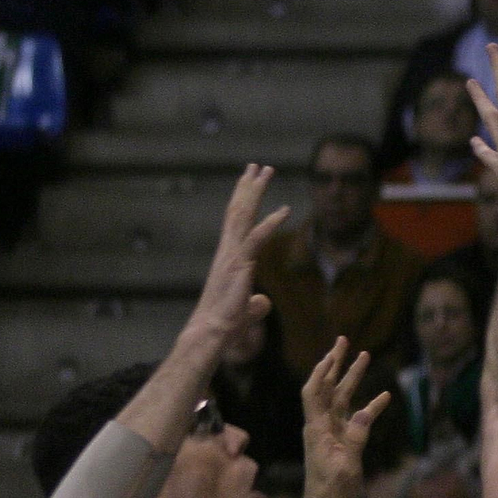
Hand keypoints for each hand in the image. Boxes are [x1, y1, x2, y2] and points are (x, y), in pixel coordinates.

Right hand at [195, 164, 289, 337]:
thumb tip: (263, 302)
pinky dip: (271, 223)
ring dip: (255, 191)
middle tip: (258, 165)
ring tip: (266, 170)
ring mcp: (232, 255)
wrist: (212, 331)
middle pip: (238, 210)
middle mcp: (227, 250)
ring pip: (244, 215)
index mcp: (228, 256)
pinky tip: (285, 210)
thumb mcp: (246, 309)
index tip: (249, 180)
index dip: (243, 199)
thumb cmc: (225, 324)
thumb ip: (257, 303)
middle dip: (249, 186)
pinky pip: (257, 239)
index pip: (235, 221)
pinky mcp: (240, 265)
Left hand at [300, 337, 390, 497]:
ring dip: (351, 378)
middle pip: (326, 387)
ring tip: (364, 357)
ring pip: (340, 397)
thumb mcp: (347, 464)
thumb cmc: (332, 488)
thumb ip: (356, 437)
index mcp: (317, 428)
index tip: (332, 353)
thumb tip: (364, 412)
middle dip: (336, 363)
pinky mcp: (340, 438)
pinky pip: (353, 416)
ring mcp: (330, 430)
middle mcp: (321, 424)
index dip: (321, 370)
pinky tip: (384, 396)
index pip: (314, 392)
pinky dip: (368, 405)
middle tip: (344, 341)